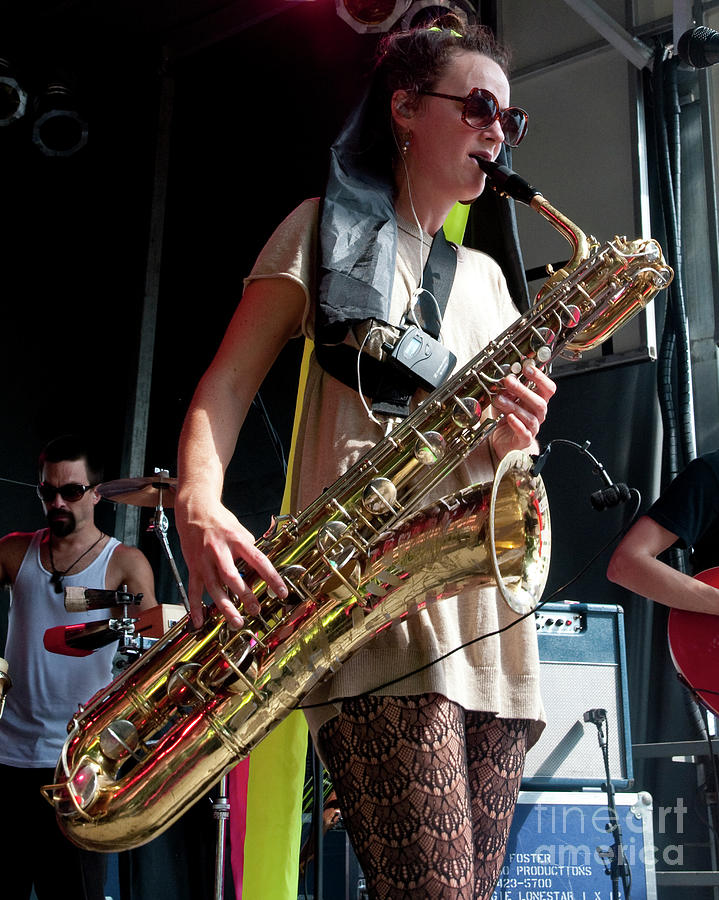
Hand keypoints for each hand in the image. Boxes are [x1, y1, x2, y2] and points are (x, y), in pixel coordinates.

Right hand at [175, 495, 287, 628]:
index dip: (271, 577)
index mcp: (237, 541)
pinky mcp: (193, 567)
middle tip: (256, 610)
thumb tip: (260, 570)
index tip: (281, 592)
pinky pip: (194, 589)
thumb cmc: (221, 521)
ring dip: (225, 607)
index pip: (258, 561)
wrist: (195, 510)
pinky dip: (195, 607)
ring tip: (236, 621)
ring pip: (214, 587)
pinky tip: (199, 621)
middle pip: (232, 577)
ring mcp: (204, 560)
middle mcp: (220, 551)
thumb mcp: (241, 530)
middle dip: (245, 595)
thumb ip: (250, 549)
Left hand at [490, 362, 555, 460]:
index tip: (528, 368)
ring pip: (530, 416)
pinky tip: (509, 418)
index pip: (548, 388)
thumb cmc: (508, 418)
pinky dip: (517, 424)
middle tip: (509, 381)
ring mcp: (533, 427)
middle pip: (539, 402)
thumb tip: (505, 377)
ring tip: (499, 399)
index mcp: (538, 401)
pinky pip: (524, 432)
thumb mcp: (506, 400)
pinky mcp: (524, 439)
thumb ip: (507, 390)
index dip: (540, 378)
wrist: (503, 440)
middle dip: (523, 390)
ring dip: (514, 406)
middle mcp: (538, 414)